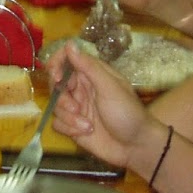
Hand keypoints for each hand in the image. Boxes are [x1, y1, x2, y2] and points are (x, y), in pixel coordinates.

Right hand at [48, 41, 161, 170]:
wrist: (136, 147)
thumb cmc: (127, 113)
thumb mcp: (110, 88)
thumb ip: (89, 67)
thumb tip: (70, 44)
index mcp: (92, 74)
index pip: (67, 60)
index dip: (57, 65)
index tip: (56, 77)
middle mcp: (82, 88)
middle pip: (56, 85)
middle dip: (62, 98)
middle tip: (75, 107)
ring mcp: (77, 108)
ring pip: (56, 106)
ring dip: (69, 117)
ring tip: (88, 126)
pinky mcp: (73, 126)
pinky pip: (57, 123)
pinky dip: (68, 129)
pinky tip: (85, 133)